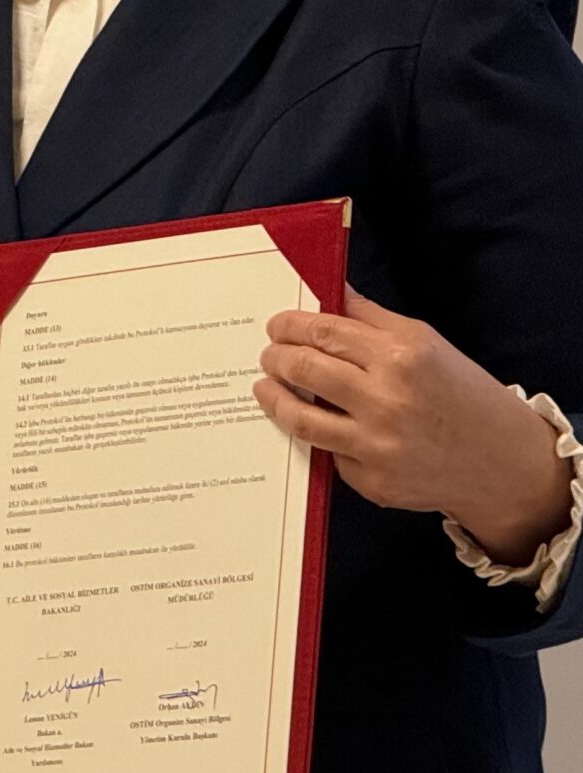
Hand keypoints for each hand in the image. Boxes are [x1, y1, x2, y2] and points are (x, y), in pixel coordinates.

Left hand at [256, 286, 573, 562]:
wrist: (506, 464)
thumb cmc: (464, 396)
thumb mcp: (427, 343)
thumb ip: (371, 317)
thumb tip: (327, 290)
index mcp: (402, 357)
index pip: (323, 331)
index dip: (289, 326)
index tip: (277, 326)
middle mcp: (387, 400)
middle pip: (304, 368)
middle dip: (276, 357)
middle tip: (269, 354)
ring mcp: (378, 446)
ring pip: (300, 417)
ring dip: (273, 397)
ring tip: (266, 386)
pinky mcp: (374, 482)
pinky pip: (328, 454)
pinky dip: (321, 437)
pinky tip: (316, 424)